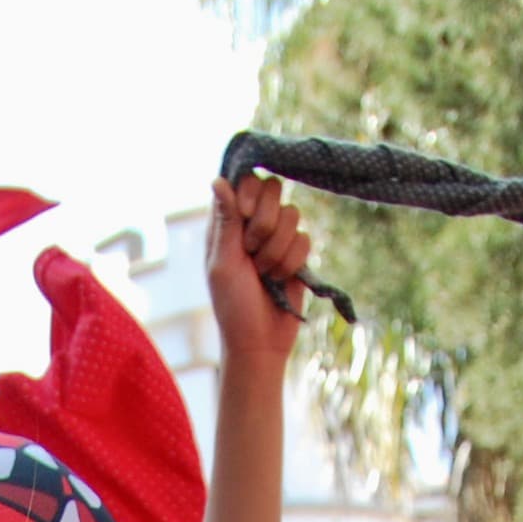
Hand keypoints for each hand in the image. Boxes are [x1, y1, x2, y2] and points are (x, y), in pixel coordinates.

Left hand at [206, 170, 310, 361]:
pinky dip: (290, 262)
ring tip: (264, 274)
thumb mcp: (223, 264)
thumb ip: (225, 221)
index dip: (249, 192)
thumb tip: (218, 179)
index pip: (244, 179)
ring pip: (292, 213)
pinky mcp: (297, 253)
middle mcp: (253, 223)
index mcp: (228, 222)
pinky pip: (304, 238)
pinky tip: (279, 280)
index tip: (246, 216)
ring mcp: (277, 236)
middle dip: (265, 221)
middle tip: (252, 250)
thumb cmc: (233, 306)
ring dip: (276, 249)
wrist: (260, 342)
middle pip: (273, 187)